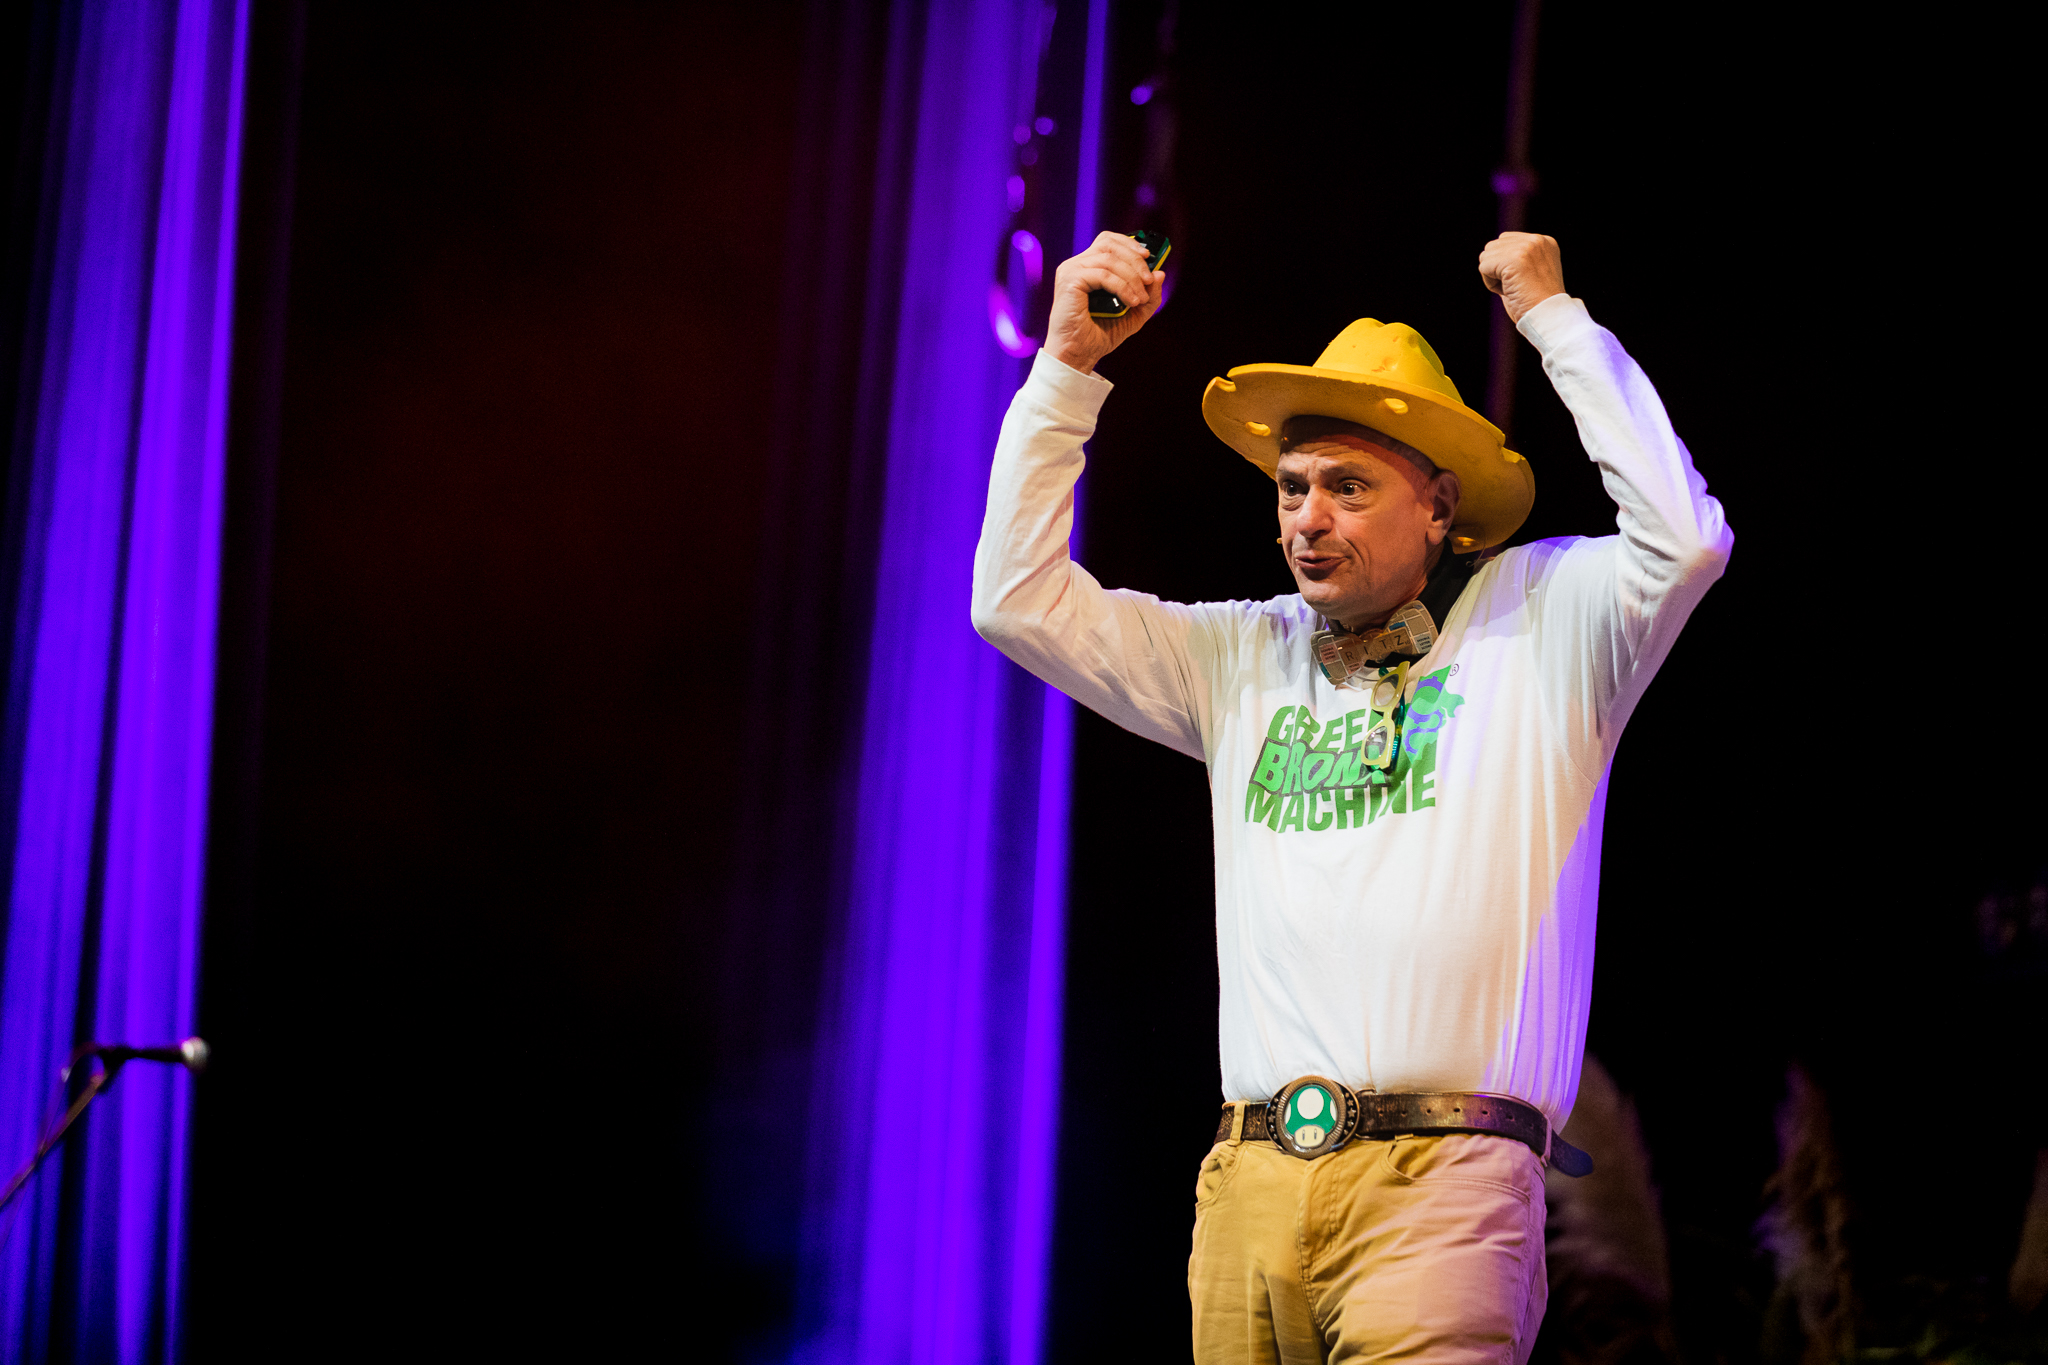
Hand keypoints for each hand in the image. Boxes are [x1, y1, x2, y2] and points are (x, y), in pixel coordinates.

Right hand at [1045, 231, 1166, 373]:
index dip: (1129, 244)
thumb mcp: (1134, 314)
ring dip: (1132, 277)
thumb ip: (1149, 295)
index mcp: (1088, 267)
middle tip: (1149, 280)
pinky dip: (1122, 287)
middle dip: (1135, 260)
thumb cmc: (1099, 335)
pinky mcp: (1070, 281)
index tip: (1148, 257)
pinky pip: (1103, 274)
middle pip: (1110, 244)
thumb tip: (1160, 273)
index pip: (1108, 241)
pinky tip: (1130, 302)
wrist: (1078, 355)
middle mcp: (1077, 265)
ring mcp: (1071, 271)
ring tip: (1140, 300)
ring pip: (1110, 259)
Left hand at [1478, 232, 1564, 322]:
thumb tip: (1488, 255)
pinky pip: (1483, 267)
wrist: (1548, 317)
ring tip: (1513, 288)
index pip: (1506, 240)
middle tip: (1517, 285)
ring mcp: (1526, 248)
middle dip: (1497, 268)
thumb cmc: (1536, 303)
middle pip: (1493, 246)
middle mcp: (1536, 240)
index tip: (1523, 280)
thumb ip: (1515, 258)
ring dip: (1493, 276)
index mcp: (1544, 241)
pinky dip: (1490, 284)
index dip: (1505, 265)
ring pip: (1486, 256)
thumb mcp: (1531, 272)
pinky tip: (1508, 291)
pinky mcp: (1514, 259)